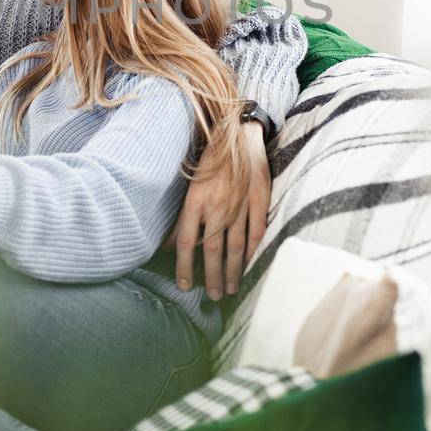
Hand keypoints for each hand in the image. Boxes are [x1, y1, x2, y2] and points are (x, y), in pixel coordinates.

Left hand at [173, 121, 270, 299]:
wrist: (237, 133)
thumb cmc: (209, 157)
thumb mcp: (189, 182)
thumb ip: (183, 213)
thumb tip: (172, 243)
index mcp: (195, 201)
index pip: (186, 243)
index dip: (184, 267)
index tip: (185, 286)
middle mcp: (216, 207)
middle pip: (211, 250)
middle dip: (212, 277)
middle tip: (213, 297)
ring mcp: (239, 206)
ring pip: (235, 246)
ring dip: (232, 271)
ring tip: (231, 289)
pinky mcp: (258, 201)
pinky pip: (255, 232)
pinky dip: (252, 251)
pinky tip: (249, 264)